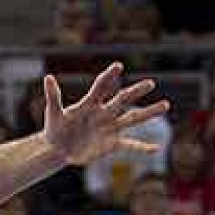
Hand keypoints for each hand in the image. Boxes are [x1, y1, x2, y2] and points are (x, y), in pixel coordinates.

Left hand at [42, 62, 168, 165]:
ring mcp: (110, 128)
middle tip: (150, 83)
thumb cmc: (54, 129)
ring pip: (132, 119)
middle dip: (136, 92)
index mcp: (90, 104)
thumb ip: (53, 96)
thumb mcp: (53, 113)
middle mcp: (104, 113)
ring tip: (166, 105)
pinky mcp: (111, 144)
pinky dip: (142, 148)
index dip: (109, 76)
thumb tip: (48, 77)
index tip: (117, 66)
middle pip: (122, 100)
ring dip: (148, 113)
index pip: (101, 87)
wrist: (58, 149)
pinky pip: (130, 145)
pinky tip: (156, 148)